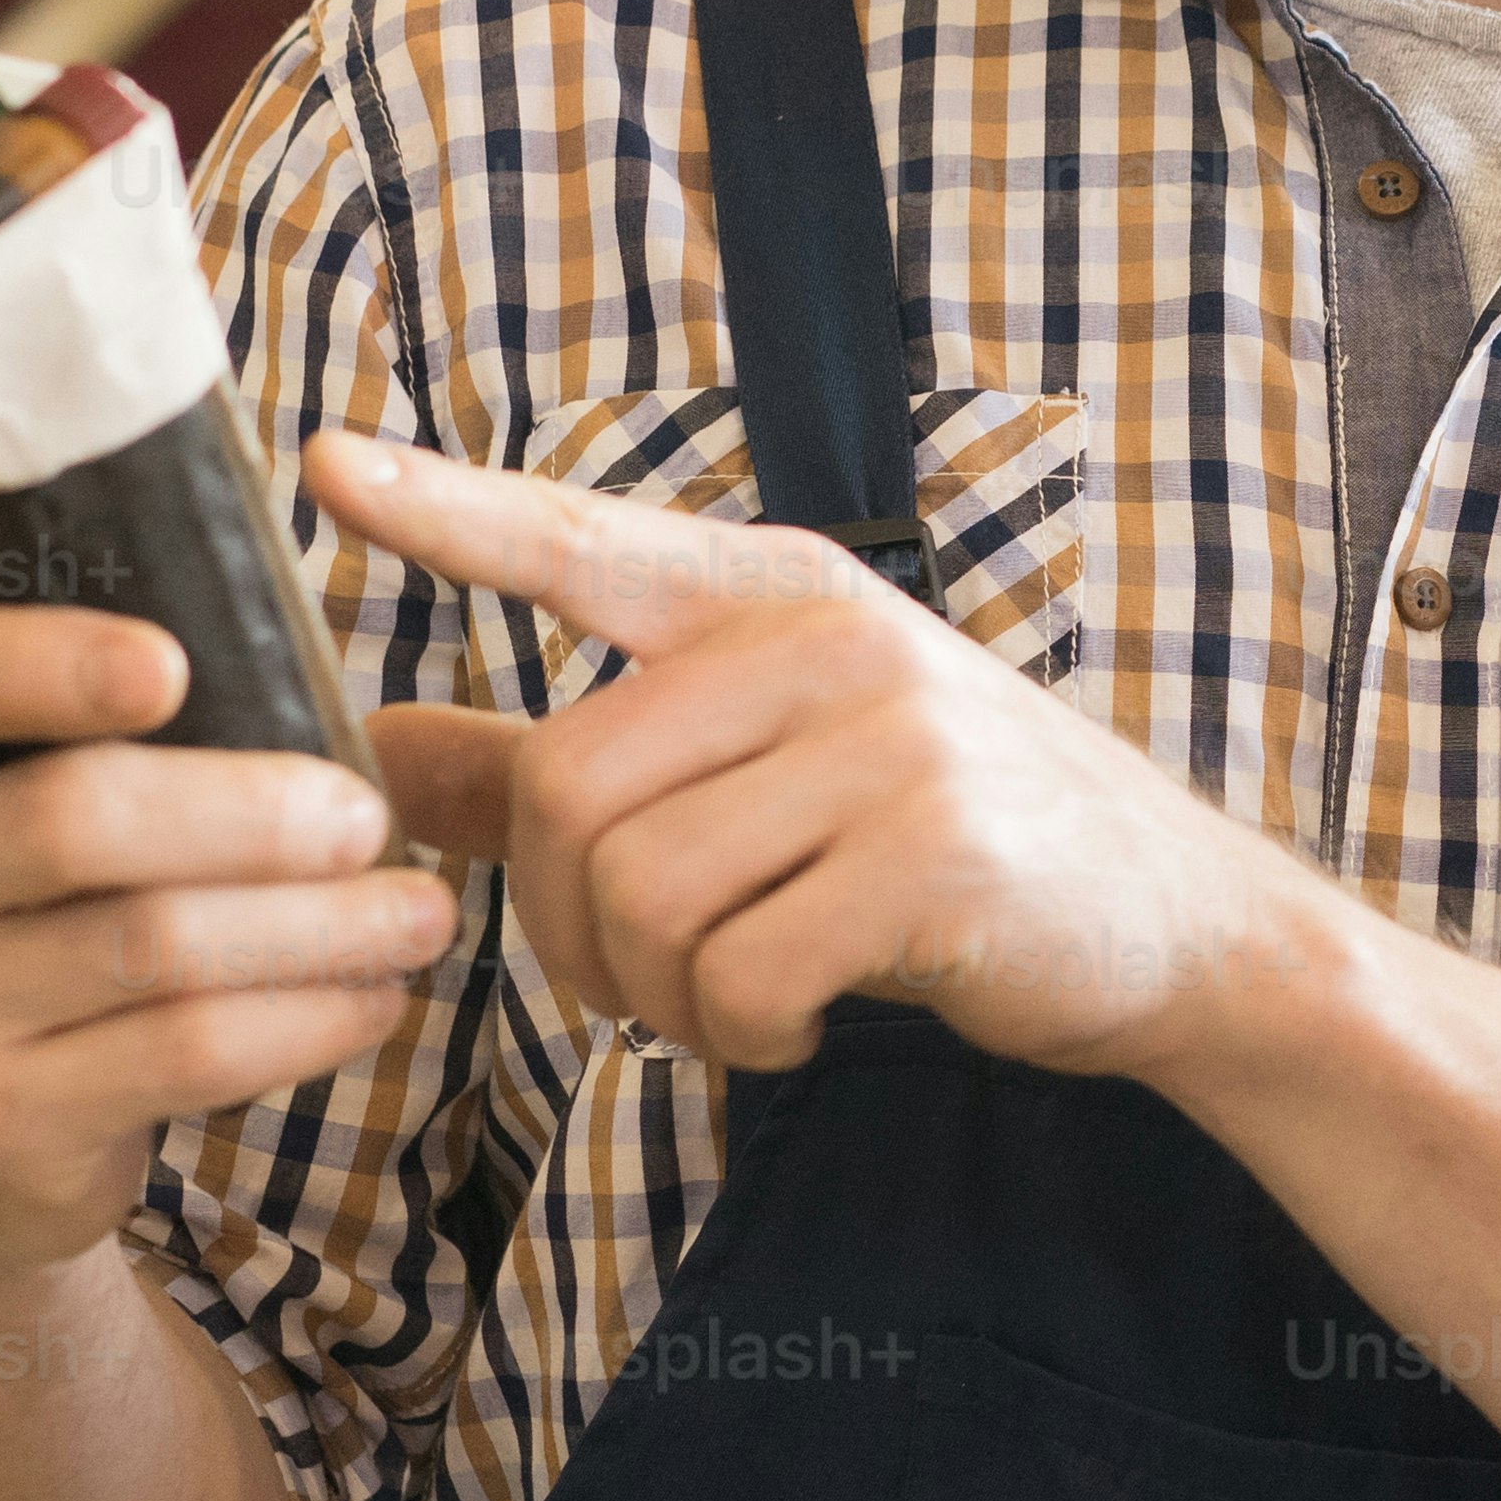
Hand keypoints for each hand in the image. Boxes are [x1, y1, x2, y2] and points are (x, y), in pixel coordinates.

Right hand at [0, 598, 464, 1276]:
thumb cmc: (26, 908)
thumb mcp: (5, 791)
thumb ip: (95, 708)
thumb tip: (298, 644)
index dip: (38, 660)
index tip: (172, 663)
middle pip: (76, 816)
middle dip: (253, 812)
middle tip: (368, 814)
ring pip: (152, 945)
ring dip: (316, 926)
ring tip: (418, 913)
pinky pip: (183, 1053)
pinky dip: (303, 1019)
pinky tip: (373, 998)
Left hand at [316, 428, 1302, 1075]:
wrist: (1176, 926)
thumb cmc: (946, 848)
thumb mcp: (767, 773)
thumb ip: (564, 760)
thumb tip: (374, 756)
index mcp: (775, 597)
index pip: (582, 541)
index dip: (448, 511)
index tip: (324, 466)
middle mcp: (825, 644)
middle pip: (569, 788)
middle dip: (560, 924)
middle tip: (628, 980)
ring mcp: (888, 743)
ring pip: (640, 892)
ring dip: (651, 995)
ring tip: (727, 1004)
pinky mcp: (933, 857)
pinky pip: (739, 970)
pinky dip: (736, 1034)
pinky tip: (789, 1027)